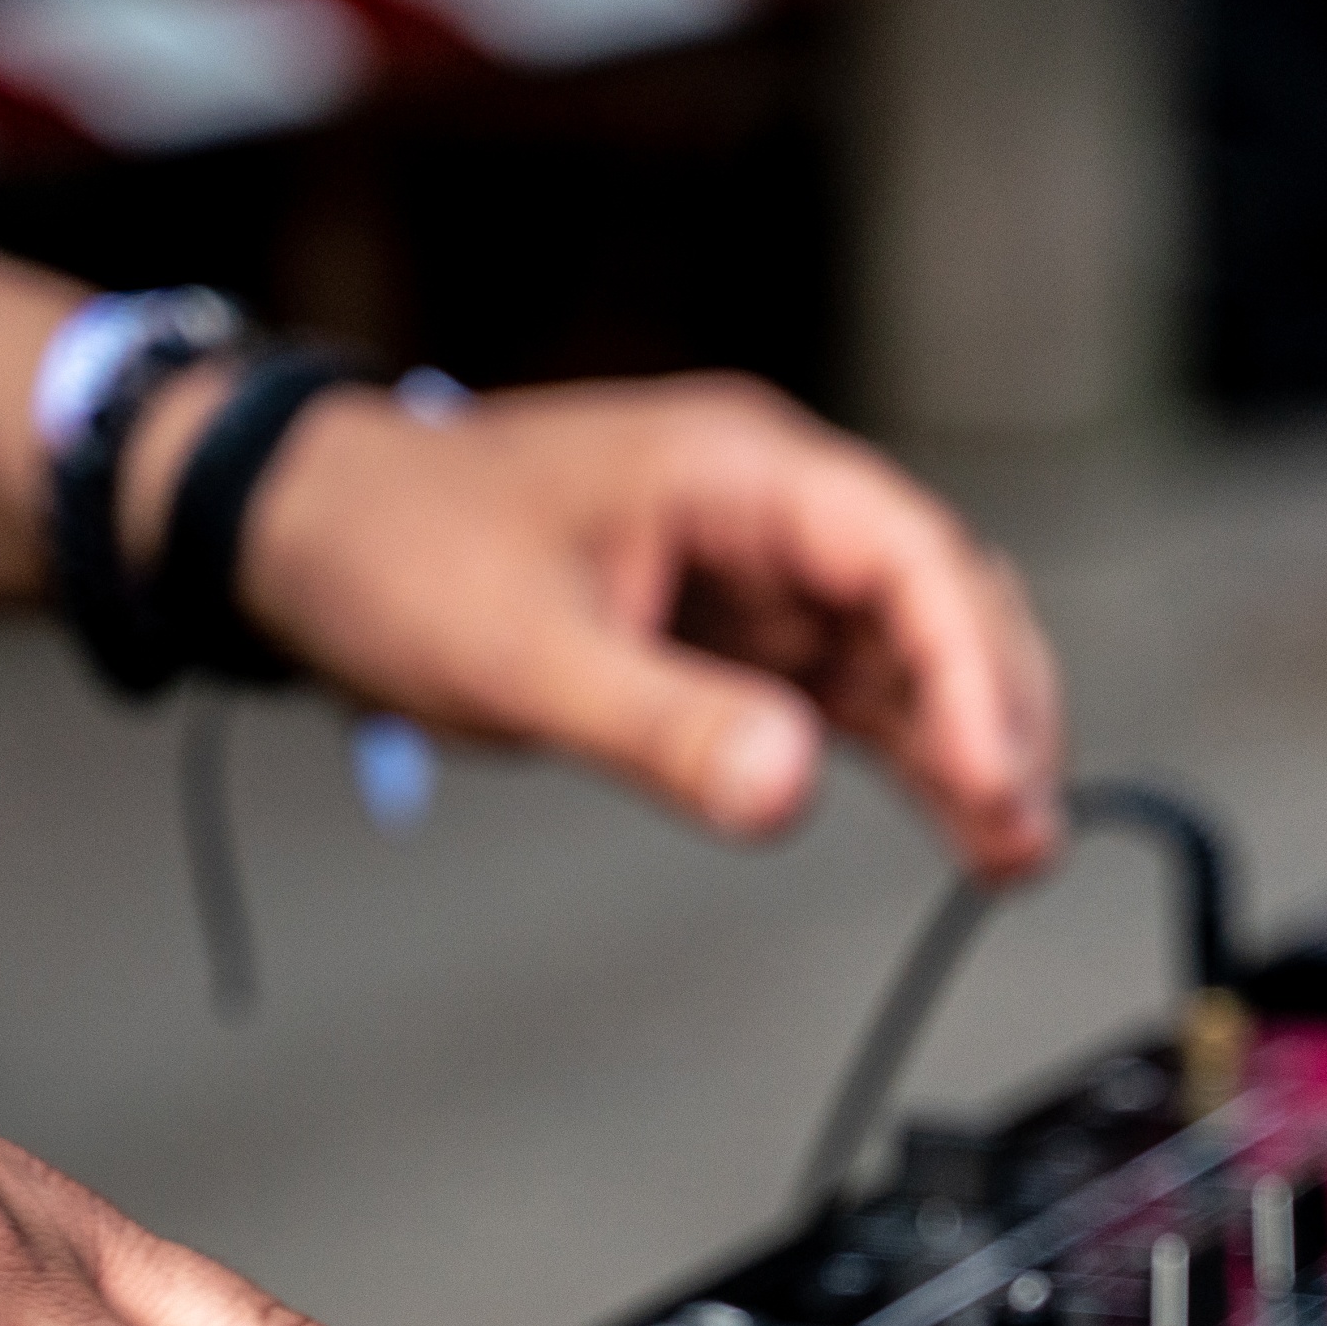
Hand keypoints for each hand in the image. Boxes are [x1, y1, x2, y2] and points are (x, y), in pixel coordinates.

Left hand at [222, 374, 1065, 883]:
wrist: (303, 533)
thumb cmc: (397, 551)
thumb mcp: (522, 652)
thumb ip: (661, 724)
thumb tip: (788, 789)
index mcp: (739, 472)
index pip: (906, 554)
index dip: (969, 665)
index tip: (992, 772)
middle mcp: (771, 511)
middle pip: (939, 600)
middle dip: (997, 709)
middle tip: (1022, 828)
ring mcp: (760, 573)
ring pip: (909, 655)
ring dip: (968, 744)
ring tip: (1013, 853)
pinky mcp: (734, 637)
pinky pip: (851, 693)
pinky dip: (907, 756)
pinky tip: (959, 826)